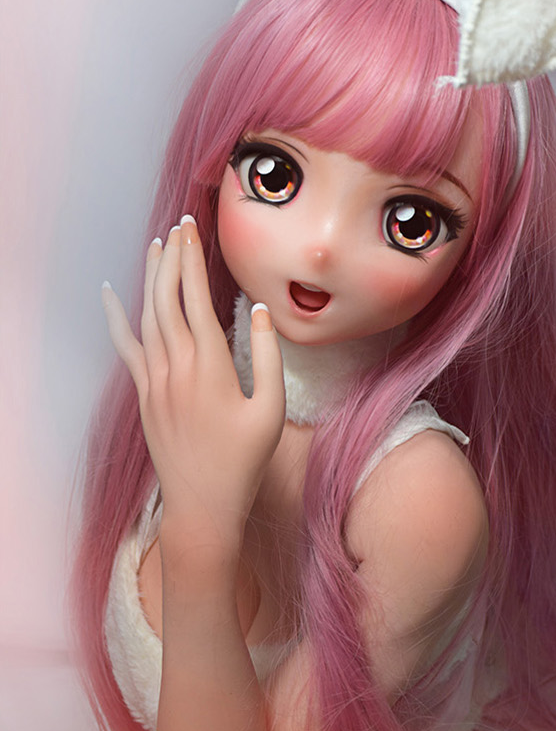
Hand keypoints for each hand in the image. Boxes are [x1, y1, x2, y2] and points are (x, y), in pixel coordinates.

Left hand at [102, 230, 284, 568]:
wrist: (203, 504)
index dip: (192, 261)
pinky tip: (109, 294)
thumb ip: (266, 356)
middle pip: (168, 299)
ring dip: (150, 279)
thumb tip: (255, 310)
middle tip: (178, 226)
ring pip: (147, 317)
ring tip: (156, 246)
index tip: (192, 231)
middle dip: (172, 259)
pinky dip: (116, 318)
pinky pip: (127, 347)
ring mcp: (156, 380)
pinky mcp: (145, 395)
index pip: (196, 298)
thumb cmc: (245, 460)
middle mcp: (177, 366)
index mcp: (211, 365)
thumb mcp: (271, 409)